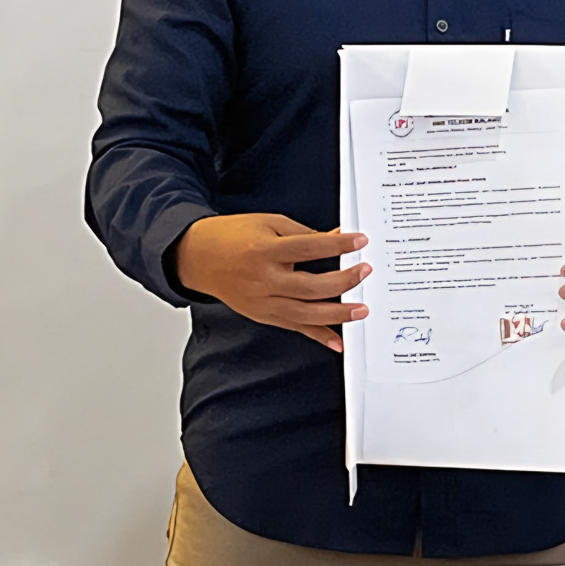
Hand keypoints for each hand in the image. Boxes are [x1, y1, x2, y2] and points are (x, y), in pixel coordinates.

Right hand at [172, 212, 370, 351]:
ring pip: (305, 313)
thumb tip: (339, 238)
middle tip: (366, 272)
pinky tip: (337, 341)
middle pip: (310, 286)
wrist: (199, 257)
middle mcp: (263, 280)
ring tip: (361, 310)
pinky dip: (317, 335)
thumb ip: (306, 233)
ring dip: (337, 314)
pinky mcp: (263, 315)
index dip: (338, 245)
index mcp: (265, 250)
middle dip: (343, 280)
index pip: (309, 249)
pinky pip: (295, 327)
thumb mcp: (270, 224)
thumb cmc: (233, 236)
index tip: (360, 241)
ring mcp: (262, 302)